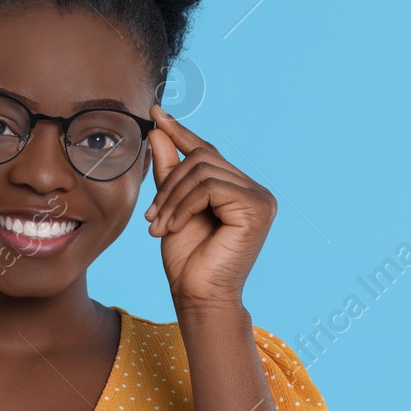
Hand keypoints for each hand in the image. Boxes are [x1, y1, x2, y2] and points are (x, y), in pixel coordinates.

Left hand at [144, 105, 276, 310]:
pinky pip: (209, 187)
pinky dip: (183, 205)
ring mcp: (260, 198)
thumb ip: (169, 171)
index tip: (155, 113)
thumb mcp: (171, 207)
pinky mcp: (256, 208)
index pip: (206, 152)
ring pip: (202, 171)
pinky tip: (173, 227)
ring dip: (171, 198)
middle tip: (150, 218)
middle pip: (201, 158)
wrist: (197, 297)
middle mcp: (255, 190)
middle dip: (168, 184)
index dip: (180, 132)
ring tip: (157, 227)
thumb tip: (160, 130)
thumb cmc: (187, 260)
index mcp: (238, 190)